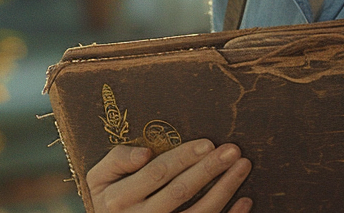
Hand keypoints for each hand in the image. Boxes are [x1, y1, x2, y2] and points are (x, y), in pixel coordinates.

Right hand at [87, 139, 252, 212]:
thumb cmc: (108, 197)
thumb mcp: (99, 178)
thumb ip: (117, 160)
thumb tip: (145, 153)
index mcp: (118, 198)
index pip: (157, 173)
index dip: (183, 157)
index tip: (208, 143)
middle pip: (180, 192)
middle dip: (209, 169)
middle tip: (233, 150)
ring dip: (224, 190)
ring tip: (242, 167)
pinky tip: (245, 201)